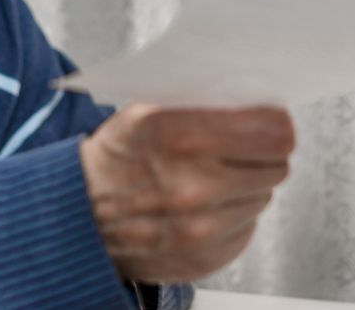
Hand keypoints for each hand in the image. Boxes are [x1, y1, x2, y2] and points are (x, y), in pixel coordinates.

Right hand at [79, 104, 293, 282]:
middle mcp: (194, 188)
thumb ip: (202, 100)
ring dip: (244, 186)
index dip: (273, 123)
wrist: (78, 216)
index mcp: (182, 138)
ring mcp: (201, 230)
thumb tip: (257, 95)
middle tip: (232, 149)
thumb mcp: (148, 109)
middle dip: (259, 154)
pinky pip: (247, 228)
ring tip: (207, 178)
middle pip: (276, 165)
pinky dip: (231, 216)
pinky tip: (201, 207)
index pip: (274, 132)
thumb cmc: (117, 157)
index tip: (263, 121)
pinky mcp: (204, 259)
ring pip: (262, 197)